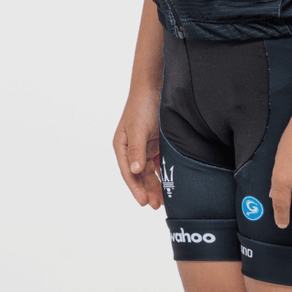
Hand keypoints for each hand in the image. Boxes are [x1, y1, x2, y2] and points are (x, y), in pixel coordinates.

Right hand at [113, 88, 162, 208]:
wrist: (155, 86)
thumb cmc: (142, 104)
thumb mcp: (138, 128)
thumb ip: (136, 149)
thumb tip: (134, 170)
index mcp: (122, 146)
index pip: (128, 173)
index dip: (135, 189)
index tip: (143, 202)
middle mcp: (132, 149)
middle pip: (139, 175)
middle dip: (147, 191)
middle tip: (156, 205)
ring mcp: (144, 147)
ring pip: (150, 172)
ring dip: (156, 185)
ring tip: (164, 200)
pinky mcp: (156, 143)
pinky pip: (160, 163)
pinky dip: (163, 173)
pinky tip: (170, 183)